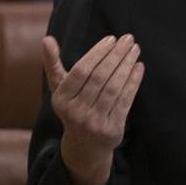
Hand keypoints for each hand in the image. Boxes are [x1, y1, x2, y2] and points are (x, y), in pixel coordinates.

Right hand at [43, 34, 144, 178]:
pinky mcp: (112, 129)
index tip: (111, 39)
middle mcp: (76, 112)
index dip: (97, 53)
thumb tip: (47, 39)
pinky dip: (133, 82)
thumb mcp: (59, 88)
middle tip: (128, 39)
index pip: (81, 71)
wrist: (85, 145)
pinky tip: (138, 67)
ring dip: (126, 66)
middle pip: (99, 78)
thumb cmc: (72, 107)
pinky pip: (125, 101)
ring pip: (113, 88)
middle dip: (116, 56)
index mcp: (61, 99)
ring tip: (135, 50)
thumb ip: (52, 64)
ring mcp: (94, 122)